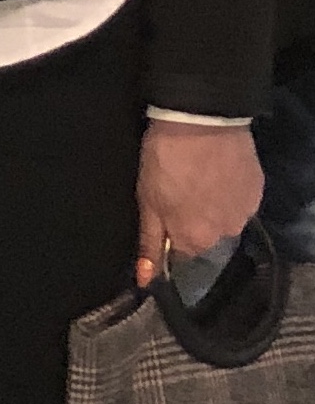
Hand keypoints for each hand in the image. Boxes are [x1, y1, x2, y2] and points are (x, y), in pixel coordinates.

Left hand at [136, 119, 263, 287]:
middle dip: (192, 223)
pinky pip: (240, 203)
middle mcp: (226, 234)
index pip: (183, 255)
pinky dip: (228, 194)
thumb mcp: (148, 205)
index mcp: (196, 241)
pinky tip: (216, 176)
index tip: (165, 216)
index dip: (172, 236)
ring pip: (224, 220)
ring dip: (212, 209)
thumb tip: (146, 281)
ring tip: (199, 183)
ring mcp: (245, 212)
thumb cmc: (165, 163)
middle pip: (206, 238)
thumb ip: (150, 245)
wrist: (201, 122)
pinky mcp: (257, 191)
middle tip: (180, 194)